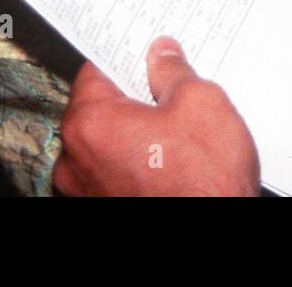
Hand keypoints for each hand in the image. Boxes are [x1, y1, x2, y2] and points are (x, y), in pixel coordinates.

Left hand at [52, 37, 259, 196]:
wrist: (215, 236)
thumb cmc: (204, 181)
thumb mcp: (200, 103)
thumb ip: (173, 72)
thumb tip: (162, 55)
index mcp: (89, 124)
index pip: (95, 71)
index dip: (126, 60)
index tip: (146, 56)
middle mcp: (76, 161)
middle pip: (99, 109)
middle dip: (133, 99)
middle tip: (171, 95)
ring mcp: (87, 191)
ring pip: (108, 143)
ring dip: (135, 133)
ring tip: (176, 133)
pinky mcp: (103, 208)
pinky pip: (114, 171)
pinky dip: (136, 162)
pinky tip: (170, 160)